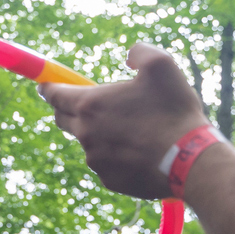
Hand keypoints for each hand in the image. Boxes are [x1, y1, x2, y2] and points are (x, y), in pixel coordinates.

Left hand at [38, 43, 208, 198]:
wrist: (189, 161)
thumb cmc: (174, 111)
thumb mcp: (161, 65)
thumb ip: (139, 53)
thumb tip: (130, 55)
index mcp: (89, 105)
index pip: (54, 94)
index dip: (48, 87)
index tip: (45, 85)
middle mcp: (85, 134)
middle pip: (63, 120)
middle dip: (67, 109)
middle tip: (84, 103)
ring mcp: (95, 160)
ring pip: (88, 142)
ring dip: (99, 133)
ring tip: (132, 128)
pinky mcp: (109, 180)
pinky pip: (105, 163)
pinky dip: (116, 155)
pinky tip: (140, 150)